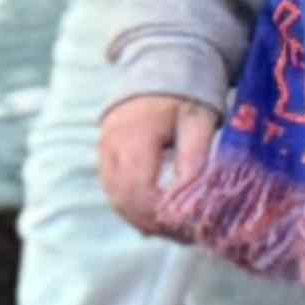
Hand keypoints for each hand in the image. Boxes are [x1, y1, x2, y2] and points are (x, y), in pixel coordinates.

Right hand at [96, 93, 206, 235]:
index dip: (160, 214)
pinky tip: (161, 220)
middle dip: (154, 224)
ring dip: (144, 220)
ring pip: (116, 200)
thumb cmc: (185, 95)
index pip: (138, 189)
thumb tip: (192, 198)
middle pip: (123, 200)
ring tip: (178, 232)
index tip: (189, 226)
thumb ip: (195, 158)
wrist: (160, 68)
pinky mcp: (107, 158)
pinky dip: (136, 210)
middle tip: (187, 236)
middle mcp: (112, 146)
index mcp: (134, 135)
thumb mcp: (199, 121)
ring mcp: (105, 153)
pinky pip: (115, 193)